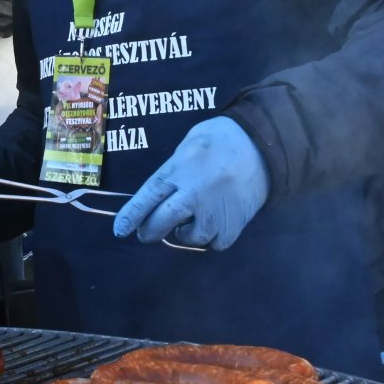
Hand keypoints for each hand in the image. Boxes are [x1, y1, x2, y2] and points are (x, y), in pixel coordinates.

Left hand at [112, 116, 269, 249]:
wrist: (264, 144)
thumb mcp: (188, 145)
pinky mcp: (234, 223)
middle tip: (148, 232)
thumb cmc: (221, 140)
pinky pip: (216, 243)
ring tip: (193, 219)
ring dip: (186, 234)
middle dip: (150, 232)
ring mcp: (214, 211)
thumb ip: (172, 171)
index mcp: (178, 170)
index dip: (131, 217)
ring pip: (190, 238)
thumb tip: (157, 198)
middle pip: (161, 223)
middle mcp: (193, 193)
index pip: (147, 198)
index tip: (120, 231)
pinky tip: (215, 222)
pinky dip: (213, 237)